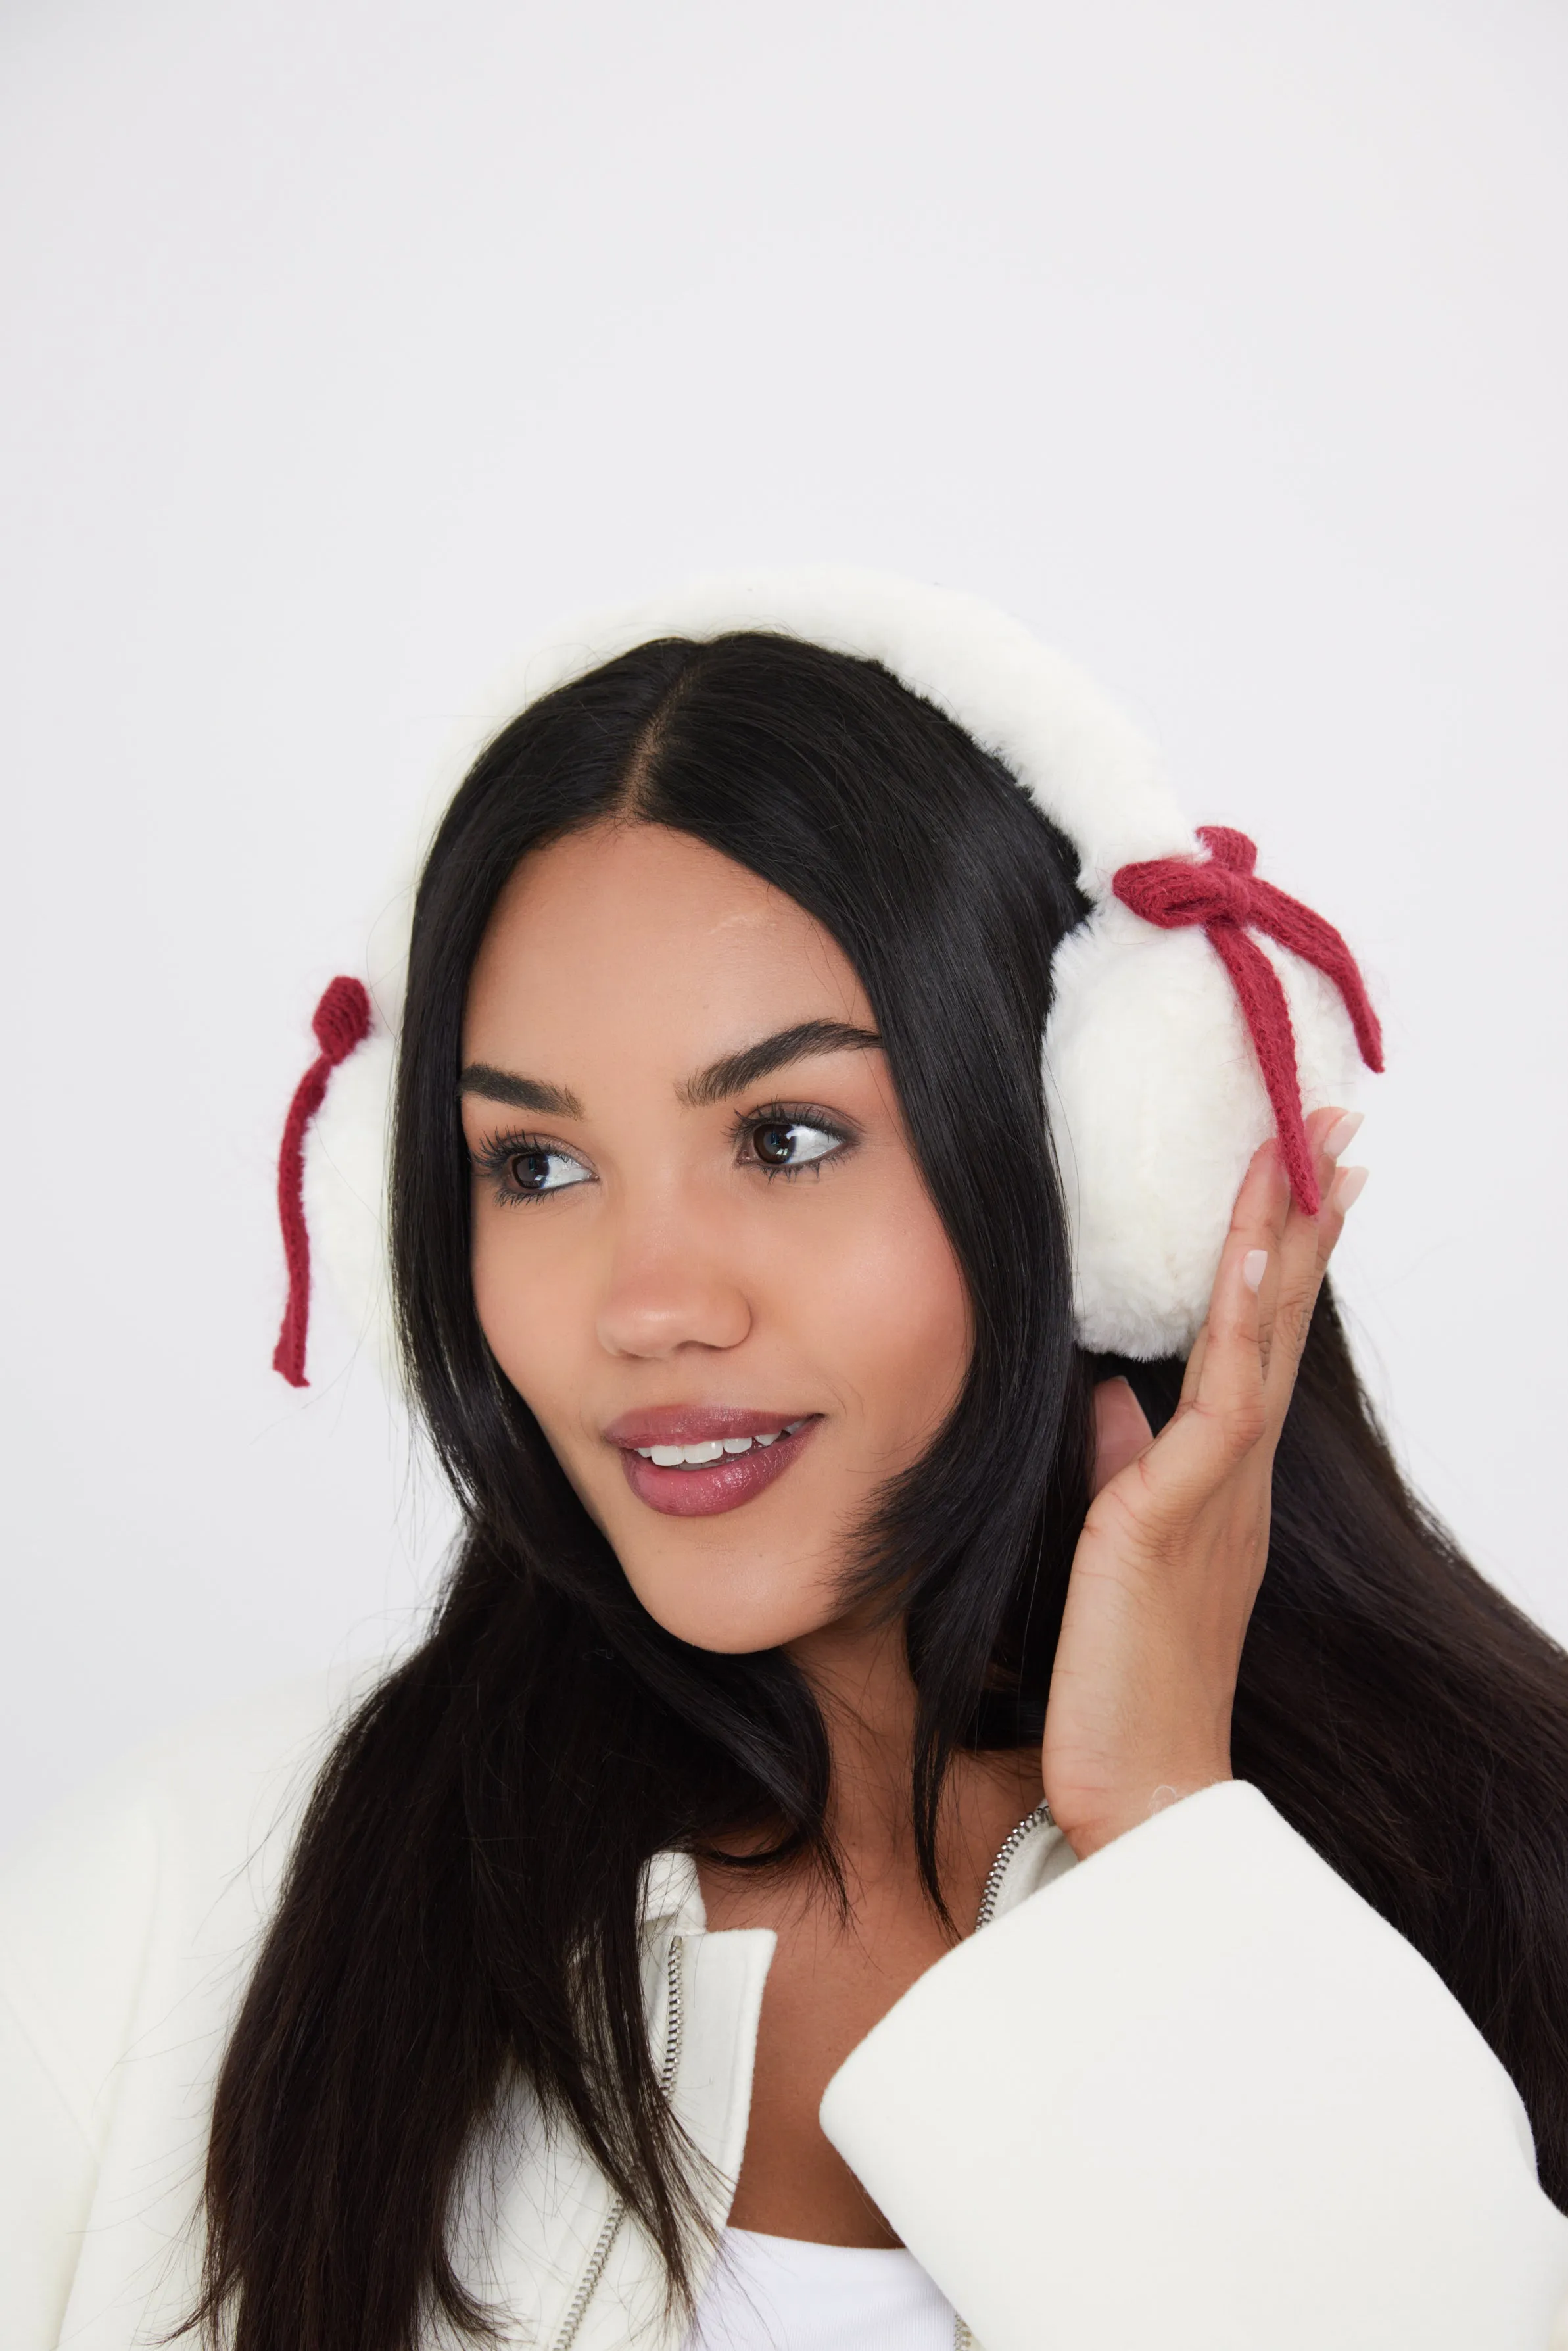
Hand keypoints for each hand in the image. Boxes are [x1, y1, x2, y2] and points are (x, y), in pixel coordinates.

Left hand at [1041, 1106, 1367, 1859]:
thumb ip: (1121, 1464)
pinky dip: (1241, 1322)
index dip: (1280, 1256)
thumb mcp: (1114, 1545)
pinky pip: (1221, 1400)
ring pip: (1265, 1340)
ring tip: (1302, 1150)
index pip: (1258, 1343)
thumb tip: (1110, 1398)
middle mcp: (1236, 1475)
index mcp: (1220, 1479)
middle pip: (1283, 1321)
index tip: (1300, 1175)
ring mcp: (1220, 1491)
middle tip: (1331, 1126)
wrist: (1140, 1792)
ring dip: (1282, 1240)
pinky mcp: (1182, 1514)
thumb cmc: (1128, 1683)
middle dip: (1305, 1219)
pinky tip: (1251, 1256)